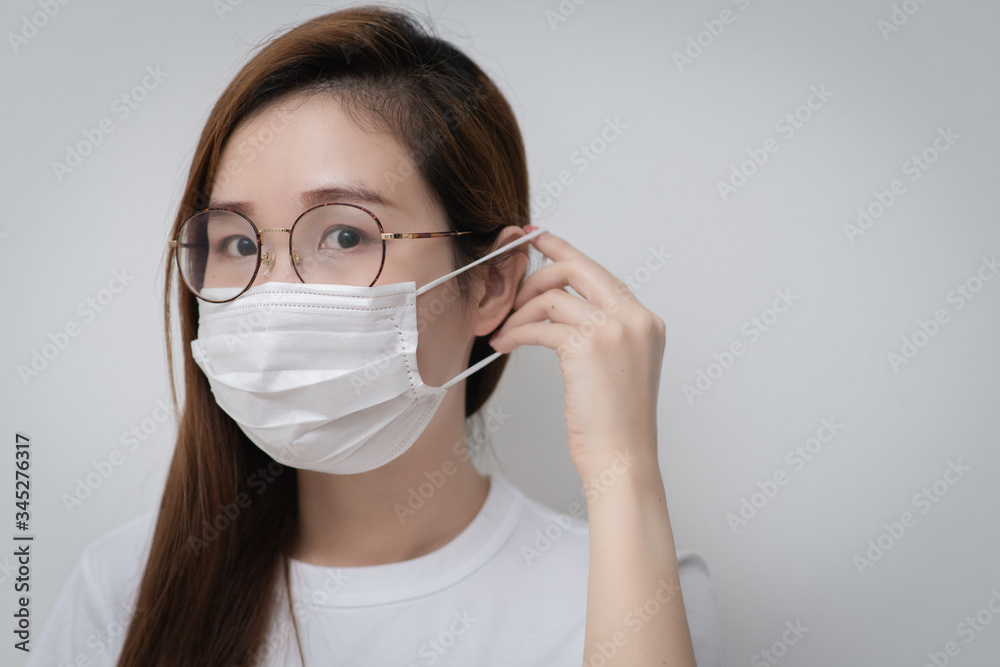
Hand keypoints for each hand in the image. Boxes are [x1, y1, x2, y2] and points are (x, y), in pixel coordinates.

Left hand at [489, 226, 666, 476]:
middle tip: (512, 289)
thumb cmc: (616, 423)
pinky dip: (516, 333)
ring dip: (519, 314)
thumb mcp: (620, 367)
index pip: (600, 274)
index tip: (538, 238)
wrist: (623, 459)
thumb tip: (560, 310)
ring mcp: (614, 330)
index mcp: (646, 321)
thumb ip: (603, 333)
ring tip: (504, 333)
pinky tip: (505, 344)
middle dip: (537, 274)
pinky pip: (539, 326)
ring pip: (552, 298)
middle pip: (577, 270)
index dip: (565, 254)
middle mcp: (635, 318)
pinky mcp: (587, 347)